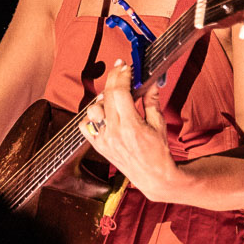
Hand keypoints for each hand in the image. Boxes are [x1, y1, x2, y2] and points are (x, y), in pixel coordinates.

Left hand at [80, 59, 178, 200]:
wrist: (153, 176)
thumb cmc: (158, 151)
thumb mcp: (159, 123)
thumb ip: (152, 100)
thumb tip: (150, 81)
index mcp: (131, 125)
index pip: (119, 92)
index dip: (121, 75)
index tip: (125, 66)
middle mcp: (114, 132)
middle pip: (106, 96)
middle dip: (113, 79)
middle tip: (120, 70)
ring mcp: (104, 140)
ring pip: (92, 110)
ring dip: (101, 99)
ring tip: (112, 96)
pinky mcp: (98, 146)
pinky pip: (85, 126)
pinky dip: (91, 117)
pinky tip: (103, 114)